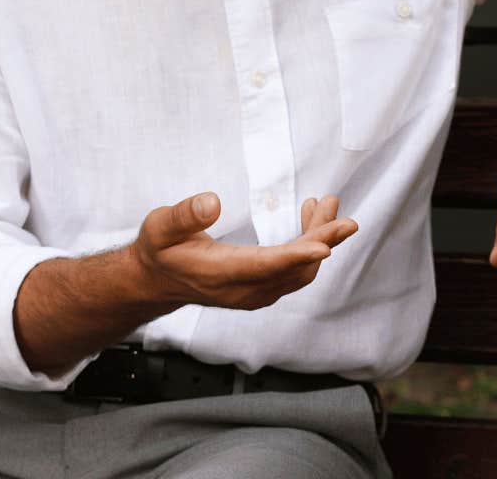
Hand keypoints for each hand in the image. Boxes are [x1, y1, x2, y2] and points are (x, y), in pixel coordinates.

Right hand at [131, 192, 357, 309]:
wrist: (156, 282)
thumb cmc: (160, 251)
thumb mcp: (160, 228)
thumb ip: (184, 216)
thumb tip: (212, 202)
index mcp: (219, 275)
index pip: (265, 266)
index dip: (297, 255)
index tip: (326, 245)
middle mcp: (242, 290)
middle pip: (293, 269)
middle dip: (321, 239)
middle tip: (340, 212)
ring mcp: (254, 294)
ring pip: (299, 272)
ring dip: (318, 240)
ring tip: (326, 205)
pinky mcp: (261, 290)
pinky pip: (295, 273)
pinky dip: (309, 249)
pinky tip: (310, 222)